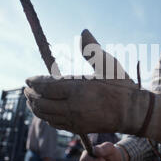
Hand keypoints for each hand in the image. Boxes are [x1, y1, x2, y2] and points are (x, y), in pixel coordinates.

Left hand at [24, 29, 160, 147]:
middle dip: (31, 96)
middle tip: (26, 90)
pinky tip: (46, 112)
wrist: (133, 113)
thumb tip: (83, 31)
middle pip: (41, 103)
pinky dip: (47, 118)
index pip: (46, 86)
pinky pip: (56, 124)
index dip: (34, 83)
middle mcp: (72, 107)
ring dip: (36, 108)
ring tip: (32, 101)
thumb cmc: (122, 87)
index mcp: (77, 89)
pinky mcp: (79, 129)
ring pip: (46, 116)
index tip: (27, 79)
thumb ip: (92, 49)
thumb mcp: (109, 64)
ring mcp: (75, 120)